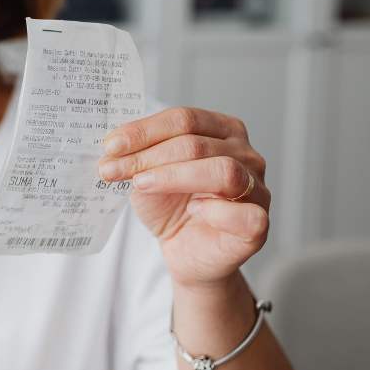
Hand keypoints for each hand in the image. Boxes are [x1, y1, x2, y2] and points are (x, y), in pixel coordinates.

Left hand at [97, 107, 269, 290]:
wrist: (183, 250)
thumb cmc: (171, 206)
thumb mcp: (147, 174)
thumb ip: (138, 156)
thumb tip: (113, 147)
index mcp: (224, 131)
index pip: (185, 119)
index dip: (144, 131)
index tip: (110, 146)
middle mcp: (246, 155)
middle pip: (197, 144)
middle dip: (149, 156)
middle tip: (112, 169)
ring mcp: (258, 189)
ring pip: (222, 171)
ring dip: (173, 177)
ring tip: (141, 185)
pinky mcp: (258, 225)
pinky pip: (245, 213)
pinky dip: (216, 211)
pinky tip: (194, 211)